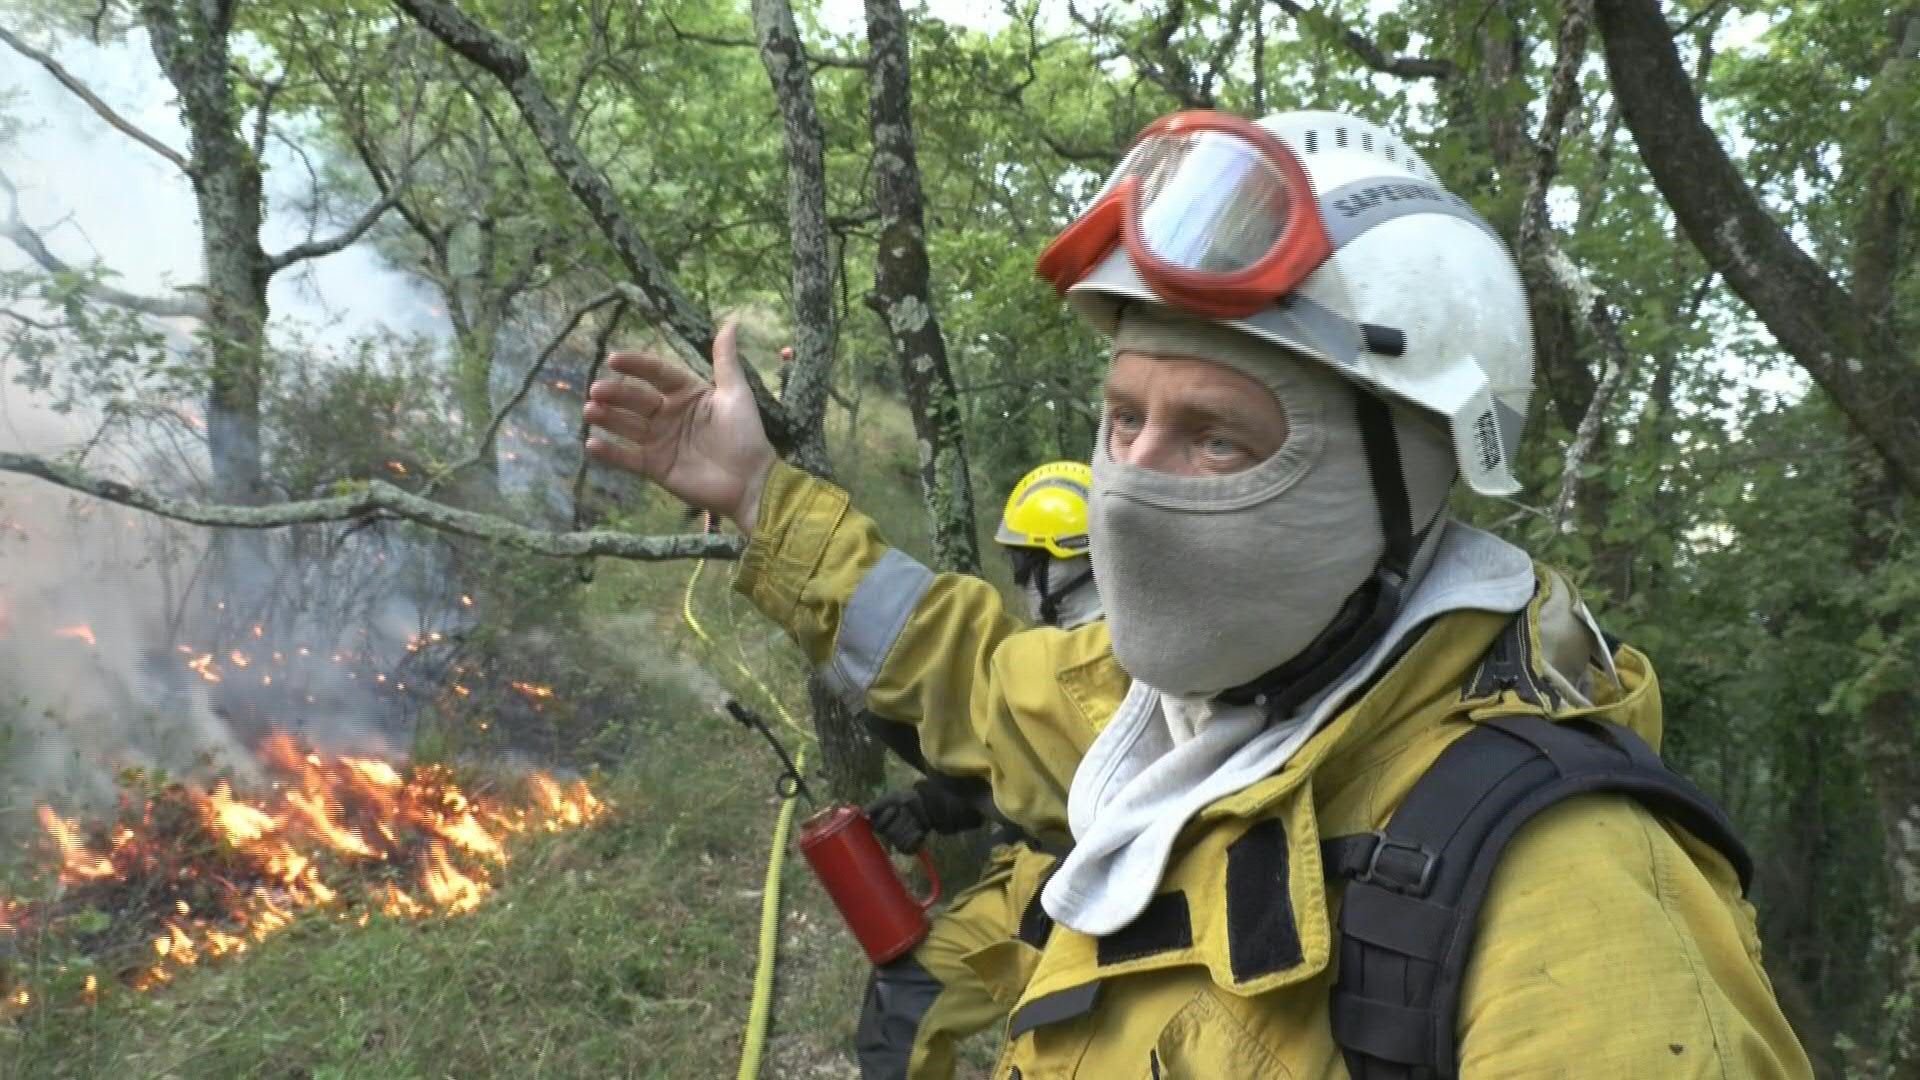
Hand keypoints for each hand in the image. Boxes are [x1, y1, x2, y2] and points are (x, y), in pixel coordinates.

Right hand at [583, 319, 776, 532]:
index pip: (657, 373)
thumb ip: (725, 361)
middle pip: (637, 399)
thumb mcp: (736, 394)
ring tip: (590, 411)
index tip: (614, 359)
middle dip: (616, 394)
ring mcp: (659, 441)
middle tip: (596, 390)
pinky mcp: (654, 467)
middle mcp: (668, 414)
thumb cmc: (745, 435)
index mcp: (686, 393)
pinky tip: (592, 444)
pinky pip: (628, 458)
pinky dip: (610, 453)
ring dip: (607, 418)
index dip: (637, 366)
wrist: (751, 481)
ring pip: (627, 426)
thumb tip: (731, 321)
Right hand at [865, 790, 930, 854]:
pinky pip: (908, 848)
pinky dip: (915, 838)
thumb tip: (862, 814)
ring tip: (915, 819)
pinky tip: (919, 831)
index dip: (888, 815)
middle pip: (891, 833)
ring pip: (900, 840)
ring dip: (911, 826)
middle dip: (903, 820)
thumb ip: (876, 805)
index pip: (879, 826)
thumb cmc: (908, 800)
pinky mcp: (908, 847)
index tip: (894, 807)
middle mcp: (887, 833)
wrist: (928, 806)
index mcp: (880, 822)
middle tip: (908, 812)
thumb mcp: (892, 798)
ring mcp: (897, 841)